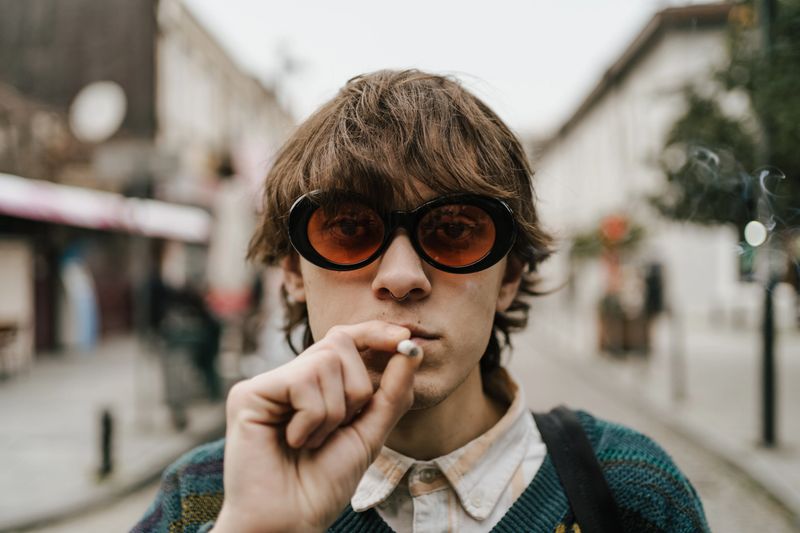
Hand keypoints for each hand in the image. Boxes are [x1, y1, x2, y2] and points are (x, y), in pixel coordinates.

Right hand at [212, 321, 421, 532]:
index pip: (346, 340)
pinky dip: (312, 418)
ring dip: (334, 411)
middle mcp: (289, 377)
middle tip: (341, 428)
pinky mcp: (249, 393)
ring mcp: (268, 384)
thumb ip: (391, 393)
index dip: (375, 333)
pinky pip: (303, 381)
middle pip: (339, 343)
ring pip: (326, 362)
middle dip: (357, 389)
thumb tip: (412, 348)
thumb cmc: (323, 483)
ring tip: (313, 442)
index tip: (406, 339)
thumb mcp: (369, 434)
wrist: (290, 521)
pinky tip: (294, 441)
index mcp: (315, 385)